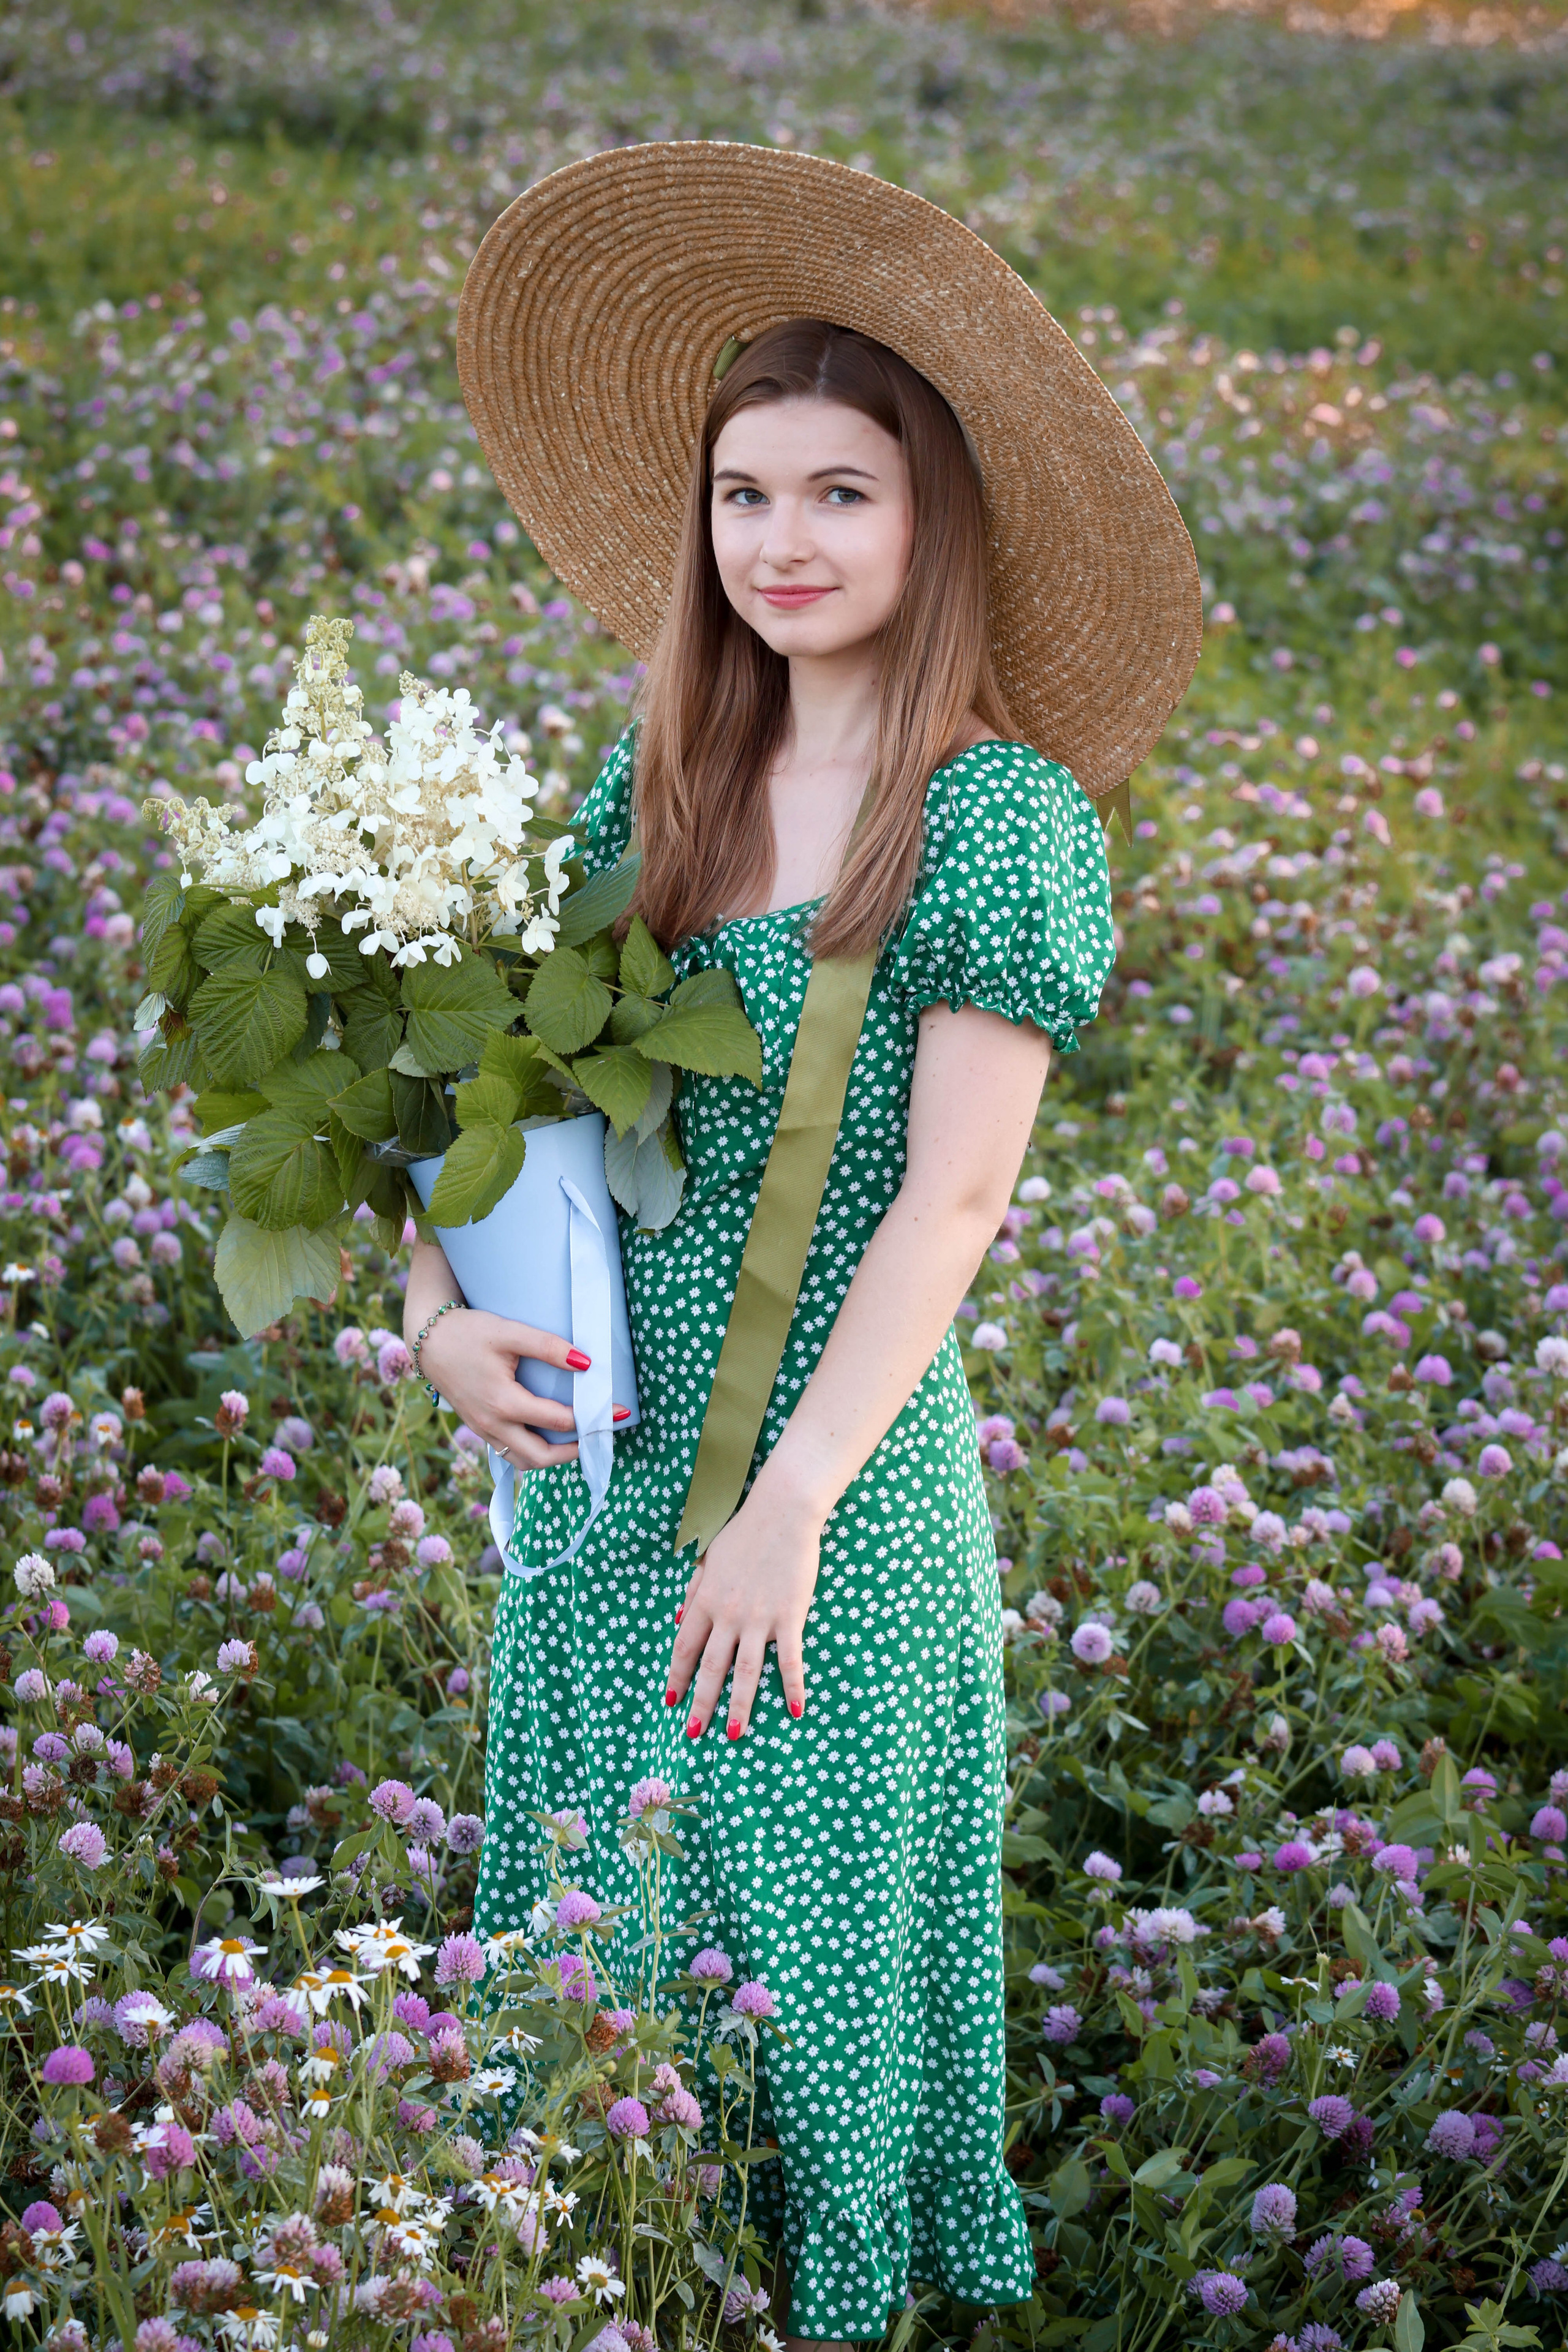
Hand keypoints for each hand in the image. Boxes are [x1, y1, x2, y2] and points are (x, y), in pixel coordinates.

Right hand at [419, 1307, 599, 1471]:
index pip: (558, 1421)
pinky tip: (550, 1439)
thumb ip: (548, 1346)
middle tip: (602, 1435)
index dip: (591, 1417)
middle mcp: (493, 1425)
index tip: (619, 1411)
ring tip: (579, 1441)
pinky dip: (533, 1453)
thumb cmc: (468, 1332)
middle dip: (576, 1451)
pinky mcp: (479, 1429)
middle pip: (542, 1457)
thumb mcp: (509, 1332)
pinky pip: (510, 1454)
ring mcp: (484, 1431)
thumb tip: (586, 1363)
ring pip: (524, 1462)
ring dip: (553, 1457)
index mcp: (503, 1403)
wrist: (427, 1341)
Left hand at [663, 1484, 824, 1739]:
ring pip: (746, 1672)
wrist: (783, 1512)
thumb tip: (680, 1619)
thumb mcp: (709, 1559)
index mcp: (707, 1601)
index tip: (670, 1702)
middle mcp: (728, 1615)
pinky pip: (790, 1660)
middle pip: (711, 1667)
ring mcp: (760, 1619)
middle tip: (693, 1733)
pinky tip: (795, 1711)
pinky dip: (792, 1687)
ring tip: (735, 1734)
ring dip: (740, 1705)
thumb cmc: (745, 1533)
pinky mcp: (790, 1617)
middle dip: (700, 1703)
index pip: (685, 1648)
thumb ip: (694, 1591)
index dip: (676, 1677)